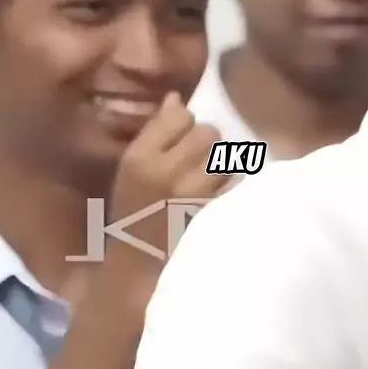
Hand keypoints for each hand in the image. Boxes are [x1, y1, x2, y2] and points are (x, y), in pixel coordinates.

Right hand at [97, 92, 229, 312]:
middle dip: (206, 146)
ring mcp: (194, 193)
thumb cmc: (133, 217)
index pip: (180, 115)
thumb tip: (176, 98)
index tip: (180, 143)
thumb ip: (154, 133)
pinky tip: (218, 202)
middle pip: (209, 133)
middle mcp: (167, 170)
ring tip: (208, 186)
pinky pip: (237, 183)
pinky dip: (232, 189)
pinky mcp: (215, 213)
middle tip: (197, 166)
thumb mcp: (130, 171)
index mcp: (140, 157)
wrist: (139, 270)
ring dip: (222, 168)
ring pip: (227, 157)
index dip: (185, 126)